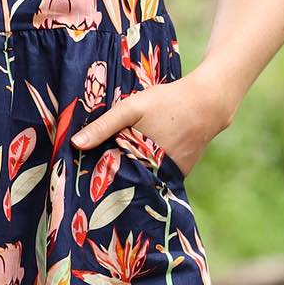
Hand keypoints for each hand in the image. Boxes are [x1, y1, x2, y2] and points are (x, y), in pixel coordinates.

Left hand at [70, 70, 227, 176]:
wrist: (208, 103)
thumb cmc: (166, 103)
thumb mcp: (131, 108)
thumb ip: (103, 126)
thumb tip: (75, 144)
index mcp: (141, 161)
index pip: (113, 178)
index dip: (101, 177)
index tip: (86, 178)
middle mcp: (157, 174)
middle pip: (130, 181)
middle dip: (117, 178)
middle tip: (100, 174)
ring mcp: (172, 175)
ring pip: (146, 179)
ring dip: (135, 173)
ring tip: (121, 165)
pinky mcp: (182, 172)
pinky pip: (160, 175)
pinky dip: (151, 169)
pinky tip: (143, 159)